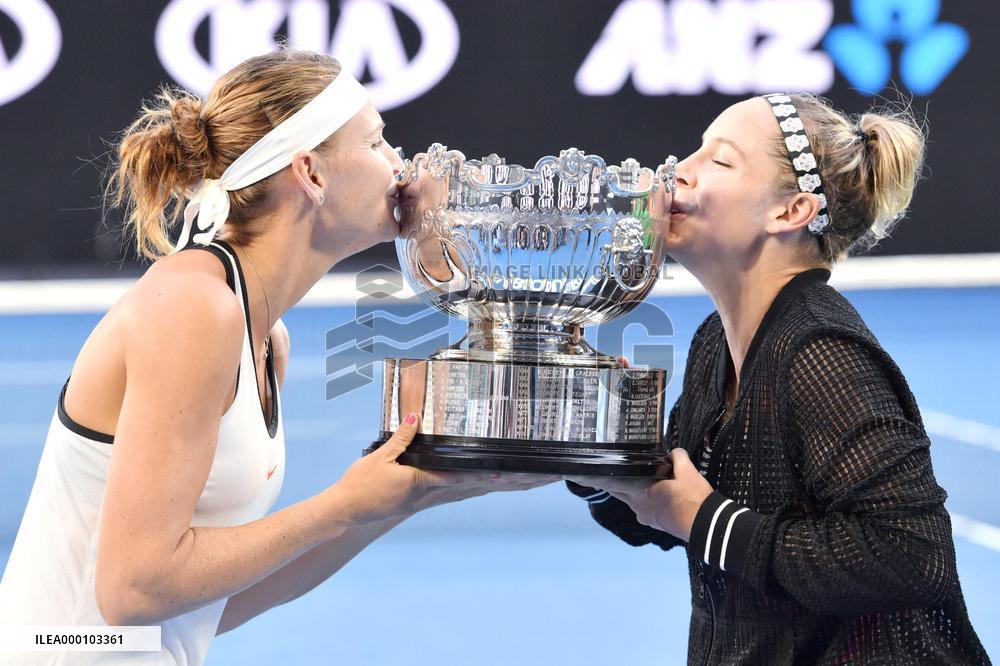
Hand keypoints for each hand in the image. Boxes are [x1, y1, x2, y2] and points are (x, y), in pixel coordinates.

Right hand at [326, 413, 557, 527]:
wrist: (347, 512)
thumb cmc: (360, 485)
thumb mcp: (379, 458)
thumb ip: (401, 439)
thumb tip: (416, 418)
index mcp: (421, 483)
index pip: (458, 477)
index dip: (482, 475)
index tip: (504, 472)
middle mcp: (431, 494)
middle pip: (475, 486)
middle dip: (507, 483)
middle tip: (536, 478)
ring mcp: (429, 499)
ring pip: (471, 491)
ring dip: (498, 485)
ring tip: (526, 479)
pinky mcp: (424, 500)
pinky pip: (458, 491)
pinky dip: (477, 485)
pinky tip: (491, 482)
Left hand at [568, 448, 713, 540]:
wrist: (707, 526)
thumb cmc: (693, 499)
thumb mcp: (687, 471)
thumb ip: (678, 457)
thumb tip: (674, 452)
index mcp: (639, 495)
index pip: (611, 485)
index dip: (597, 479)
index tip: (582, 476)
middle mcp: (638, 508)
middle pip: (619, 493)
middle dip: (615, 482)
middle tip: (608, 470)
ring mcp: (647, 518)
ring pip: (633, 500)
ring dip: (633, 490)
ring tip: (637, 477)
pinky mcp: (657, 524)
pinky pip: (645, 507)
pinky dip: (646, 499)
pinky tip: (655, 492)